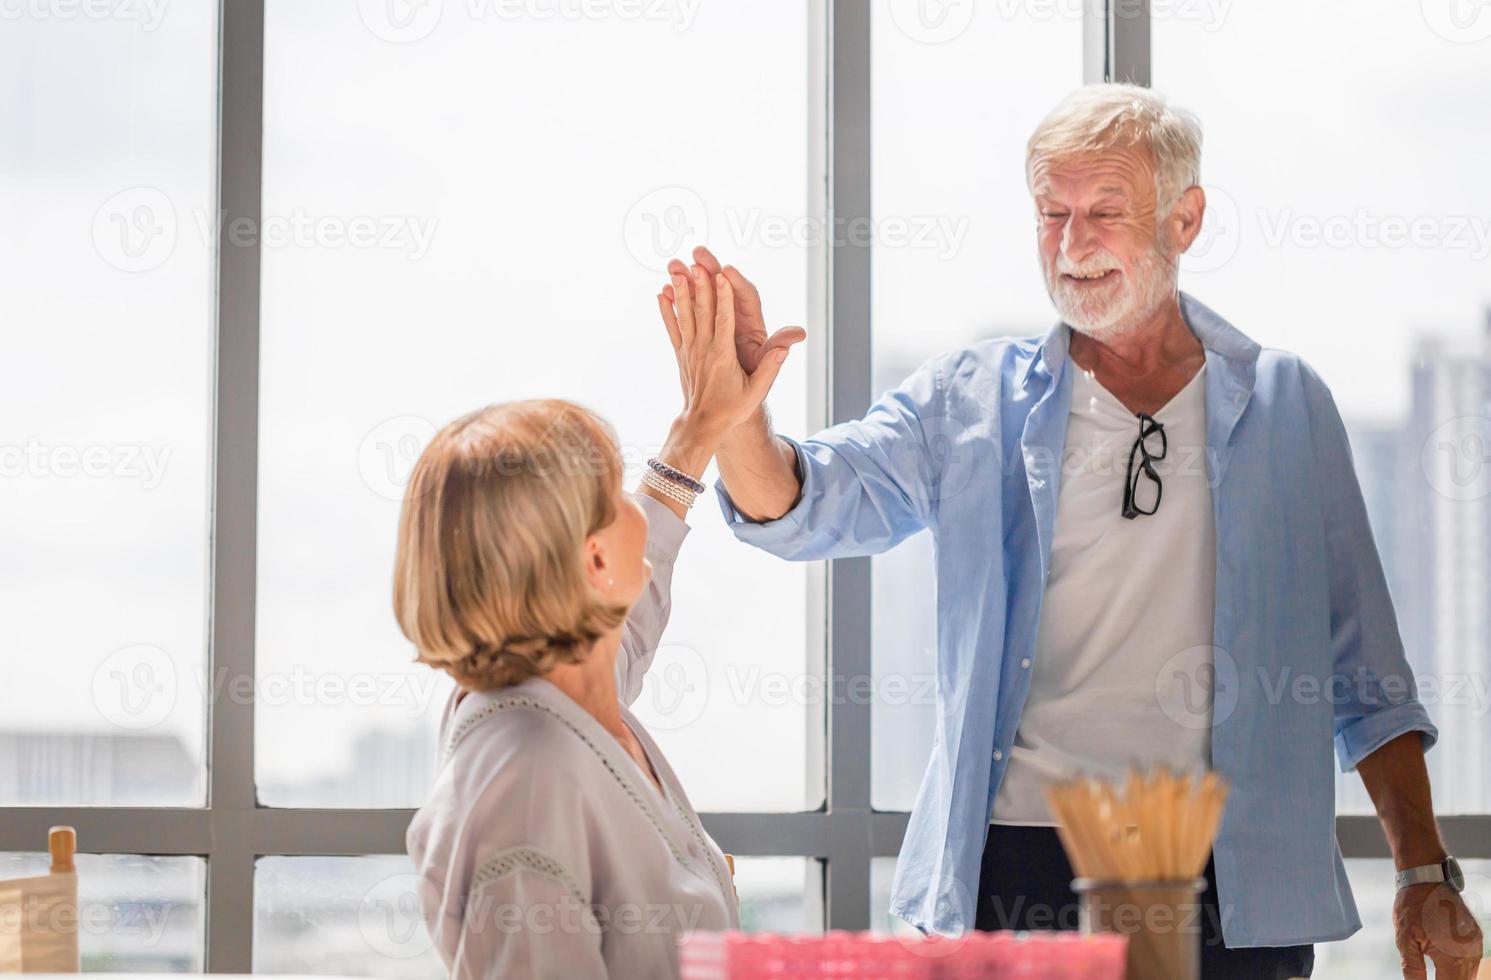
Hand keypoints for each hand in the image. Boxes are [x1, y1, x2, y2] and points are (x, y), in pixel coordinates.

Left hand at [656, 262, 793, 443]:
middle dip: (700, 286)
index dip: (724, 298)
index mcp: (723, 356)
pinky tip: (661, 293)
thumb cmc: (733, 409)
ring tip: (676, 270)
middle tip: (696, 263)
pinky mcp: (681, 354)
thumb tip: (784, 348)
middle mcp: (704, 350)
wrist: (703, 425)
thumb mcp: (757, 392)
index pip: (724, 321)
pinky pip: (673, 328)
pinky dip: (666, 311)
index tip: (722, 276)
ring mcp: (690, 351)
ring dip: (681, 292)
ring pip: (685, 316)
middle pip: (702, 313)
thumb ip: (770, 368)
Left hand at [1395, 882, 1482, 978]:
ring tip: (1436, 973)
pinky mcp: (1476, 938)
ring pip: (1469, 975)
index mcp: (1452, 955)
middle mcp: (1469, 953)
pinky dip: (1460, 969)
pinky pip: (1472, 962)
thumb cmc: (1412, 906)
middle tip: (1428, 976)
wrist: (1426, 879)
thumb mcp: (1405, 939)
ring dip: (1454, 978)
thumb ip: (1413, 970)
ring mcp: (1476, 945)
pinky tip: (1446, 968)